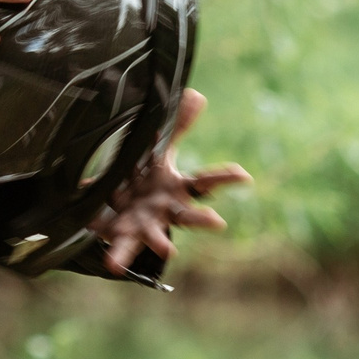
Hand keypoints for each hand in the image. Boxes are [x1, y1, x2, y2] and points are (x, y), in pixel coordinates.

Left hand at [90, 90, 250, 274]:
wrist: (114, 203)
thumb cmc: (143, 178)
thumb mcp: (158, 150)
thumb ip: (176, 126)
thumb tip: (196, 95)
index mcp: (177, 189)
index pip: (206, 181)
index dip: (226, 178)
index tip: (244, 176)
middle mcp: (165, 211)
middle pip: (187, 216)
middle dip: (202, 220)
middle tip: (218, 223)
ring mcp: (144, 225)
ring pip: (155, 236)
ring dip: (160, 243)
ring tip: (167, 250)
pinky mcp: (120, 233)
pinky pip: (117, 241)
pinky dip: (117, 251)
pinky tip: (115, 262)